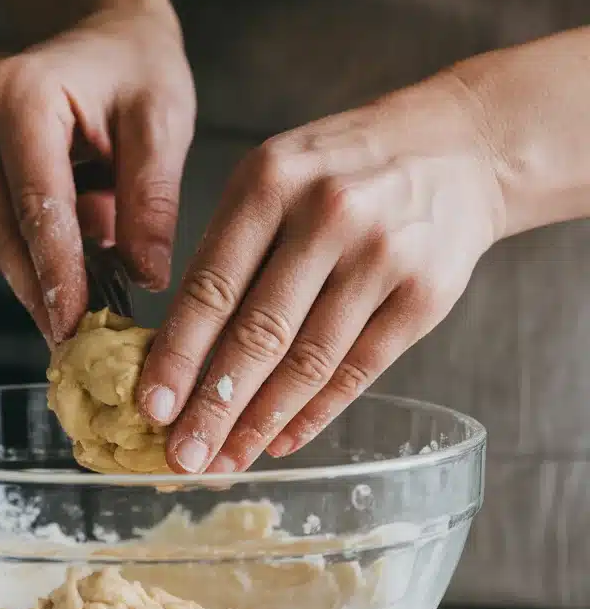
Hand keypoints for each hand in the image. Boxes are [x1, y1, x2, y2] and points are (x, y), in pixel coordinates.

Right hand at [0, 4, 194, 343]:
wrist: (108, 30)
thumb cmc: (138, 65)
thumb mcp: (163, 122)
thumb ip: (151, 199)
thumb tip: (145, 276)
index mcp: (21, 96)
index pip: (37, 203)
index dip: (56, 272)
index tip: (74, 326)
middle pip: (4, 227)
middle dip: (40, 290)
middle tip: (75, 345)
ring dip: (38, 280)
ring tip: (79, 329)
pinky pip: (5, 223)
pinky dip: (39, 258)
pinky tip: (73, 292)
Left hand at [138, 72, 506, 471]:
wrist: (458, 148)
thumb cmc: (343, 167)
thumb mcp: (274, 175)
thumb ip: (229, 249)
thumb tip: (180, 353)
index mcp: (270, 181)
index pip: (212, 286)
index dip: (178, 355)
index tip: (150, 407)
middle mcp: (328, 216)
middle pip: (259, 333)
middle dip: (213, 406)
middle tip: (182, 458)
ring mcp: (382, 257)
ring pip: (310, 361)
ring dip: (261, 422)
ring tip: (227, 460)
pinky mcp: (425, 296)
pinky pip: (359, 369)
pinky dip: (316, 412)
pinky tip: (281, 439)